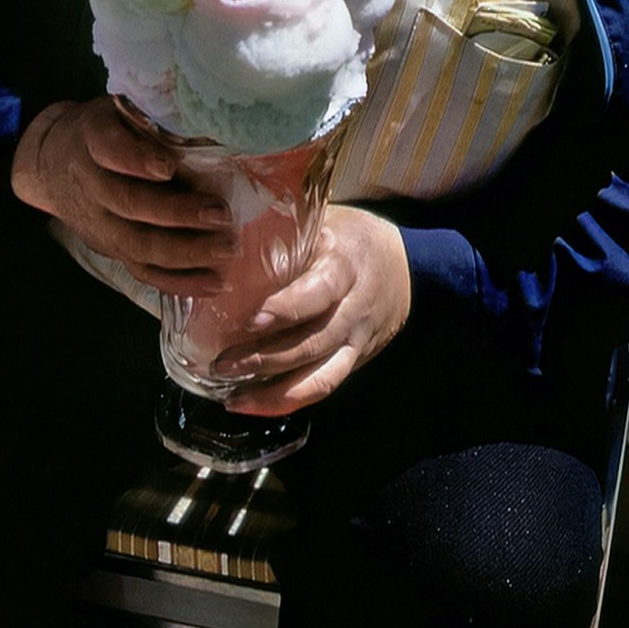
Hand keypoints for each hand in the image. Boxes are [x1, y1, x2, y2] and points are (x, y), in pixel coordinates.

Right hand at [11, 96, 236, 295]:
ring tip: (226, 249)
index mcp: (92, 140)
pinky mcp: (109, 249)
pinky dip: (177, 281)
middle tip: (220, 214)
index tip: (167, 166)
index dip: (136, 160)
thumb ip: (151, 116)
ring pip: (137, 245)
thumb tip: (209, 124)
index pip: (109, 150)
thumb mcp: (117, 108)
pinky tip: (212, 282)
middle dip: (177, 213)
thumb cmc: (102, 128)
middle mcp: (91, 185)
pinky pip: (142, 271)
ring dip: (184, 252)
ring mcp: (98, 223)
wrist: (50, 162)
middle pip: (129, 204)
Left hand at [212, 204, 411, 415]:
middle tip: (224, 363)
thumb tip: (231, 231)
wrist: (404, 266)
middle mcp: (352, 310)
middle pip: (313, 343)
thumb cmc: (352, 238)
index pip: (319, 293)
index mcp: (344, 268)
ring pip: (320, 377)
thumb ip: (287, 230)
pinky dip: (289, 402)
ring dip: (275, 393)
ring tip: (234, 398)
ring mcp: (355, 340)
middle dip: (266, 359)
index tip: (252, 319)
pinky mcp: (354, 360)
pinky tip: (254, 405)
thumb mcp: (326, 222)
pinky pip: (324, 387)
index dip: (287, 309)